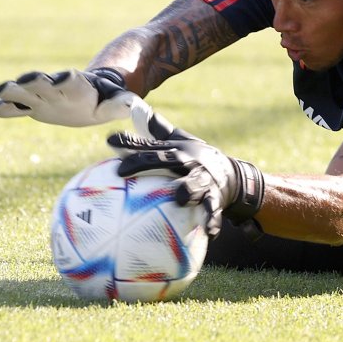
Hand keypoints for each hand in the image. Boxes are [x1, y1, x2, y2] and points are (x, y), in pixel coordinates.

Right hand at [0, 68, 133, 126]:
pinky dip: (4, 109)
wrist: (91, 92)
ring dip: (13, 92)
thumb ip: (127, 108)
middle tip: (26, 79)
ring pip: (26, 92)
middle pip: (44, 83)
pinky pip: (16, 108)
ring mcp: (43, 96)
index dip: (68, 81)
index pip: (73, 83)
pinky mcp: (33, 106)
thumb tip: (142, 113)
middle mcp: (57, 88)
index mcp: (79, 88)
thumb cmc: (108, 98)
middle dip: (35, 81)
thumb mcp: (121, 104)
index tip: (62, 78)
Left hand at [107, 130, 264, 227]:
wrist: (232, 175)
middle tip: (122, 171)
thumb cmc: (196, 160)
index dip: (130, 144)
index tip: (110, 143)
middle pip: (168, 160)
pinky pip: (213, 210)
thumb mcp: (179, 142)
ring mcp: (203, 180)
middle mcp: (189, 162)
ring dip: (188, 189)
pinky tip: (209, 233)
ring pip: (195, 184)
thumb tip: (134, 109)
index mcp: (177, 150)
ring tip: (180, 198)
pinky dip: (212, 220)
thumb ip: (156, 131)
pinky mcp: (216, 197)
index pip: (150, 146)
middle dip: (147, 163)